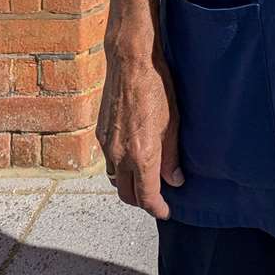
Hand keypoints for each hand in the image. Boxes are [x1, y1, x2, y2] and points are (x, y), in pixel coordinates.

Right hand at [98, 42, 183, 219]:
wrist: (130, 62)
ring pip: (114, 179)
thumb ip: (172, 155)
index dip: (157, 208)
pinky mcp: (100, 134)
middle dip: (141, 201)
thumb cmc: (157, 88)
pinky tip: (132, 158)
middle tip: (157, 197)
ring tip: (145, 179)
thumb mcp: (173, 122)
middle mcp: (120, 155)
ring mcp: (107, 145)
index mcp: (141, 154)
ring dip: (128, 184)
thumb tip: (174, 180)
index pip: (146, 196)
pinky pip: (108, 161)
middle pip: (126, 194)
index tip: (166, 211)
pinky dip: (120, 168)